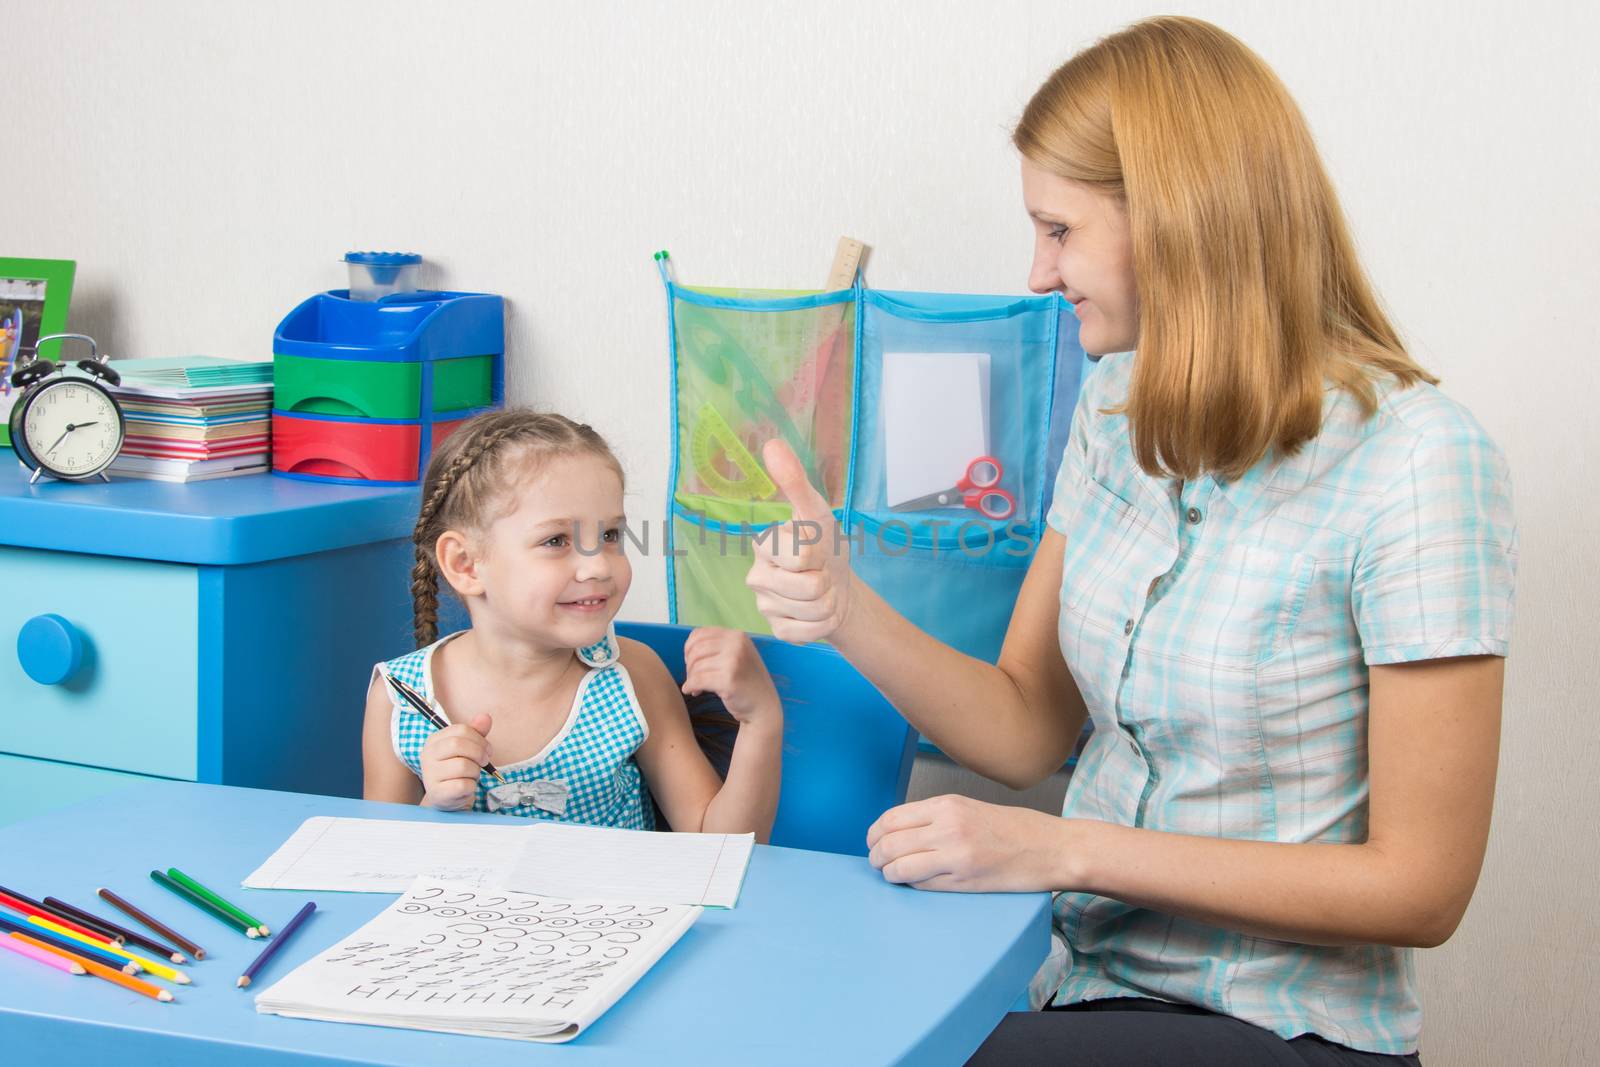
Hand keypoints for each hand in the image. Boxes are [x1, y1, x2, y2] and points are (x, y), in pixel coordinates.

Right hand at [419, 713, 493, 810]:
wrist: (447, 797)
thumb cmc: (457, 769)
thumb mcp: (467, 748)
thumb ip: (476, 732)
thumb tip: (485, 717)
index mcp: (434, 740)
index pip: (461, 730)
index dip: (480, 739)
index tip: (487, 750)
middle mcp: (428, 755)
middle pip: (459, 744)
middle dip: (479, 753)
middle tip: (485, 762)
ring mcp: (430, 774)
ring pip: (463, 766)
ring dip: (475, 771)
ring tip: (471, 775)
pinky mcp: (437, 792)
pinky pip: (463, 785)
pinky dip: (471, 785)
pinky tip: (467, 787)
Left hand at [681, 627, 781, 726]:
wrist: (764, 706)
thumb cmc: (747, 682)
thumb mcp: (738, 655)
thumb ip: (719, 646)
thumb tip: (689, 647)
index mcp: (738, 636)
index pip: (700, 633)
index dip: (689, 648)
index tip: (690, 661)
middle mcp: (737, 645)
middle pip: (696, 650)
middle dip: (689, 665)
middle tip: (692, 677)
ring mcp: (734, 662)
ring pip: (696, 666)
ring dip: (690, 678)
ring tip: (696, 687)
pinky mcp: (728, 680)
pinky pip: (698, 680)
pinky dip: (690, 687)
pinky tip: (693, 692)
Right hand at [745, 439, 854, 643]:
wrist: (840, 587)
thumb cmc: (825, 546)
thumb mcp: (816, 513)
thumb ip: (794, 482)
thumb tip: (772, 444)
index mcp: (763, 544)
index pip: (800, 555)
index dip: (819, 554)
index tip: (816, 548)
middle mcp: (756, 575)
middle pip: (808, 586)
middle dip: (826, 581)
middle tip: (820, 573)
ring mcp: (764, 606)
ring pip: (812, 610)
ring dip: (827, 601)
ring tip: (821, 591)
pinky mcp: (777, 631)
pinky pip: (808, 632)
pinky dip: (822, 624)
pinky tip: (816, 613)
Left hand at [866, 794, 1075, 892]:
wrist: (1053, 848)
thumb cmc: (1016, 829)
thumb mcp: (971, 809)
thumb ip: (936, 817)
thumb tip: (900, 832)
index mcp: (947, 805)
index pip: (891, 819)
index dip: (875, 834)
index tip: (873, 842)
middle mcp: (947, 827)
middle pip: (889, 844)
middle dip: (876, 857)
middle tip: (877, 863)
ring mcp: (955, 856)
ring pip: (899, 868)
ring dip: (889, 874)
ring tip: (892, 875)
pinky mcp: (965, 881)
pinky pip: (922, 885)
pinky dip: (912, 886)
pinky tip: (915, 883)